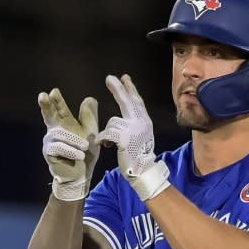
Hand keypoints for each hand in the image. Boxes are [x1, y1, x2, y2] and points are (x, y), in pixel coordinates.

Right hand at [39, 88, 99, 200]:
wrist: (82, 174)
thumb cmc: (85, 153)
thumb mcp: (91, 134)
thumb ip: (89, 117)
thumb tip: (90, 98)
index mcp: (64, 123)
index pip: (59, 108)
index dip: (56, 100)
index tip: (54, 92)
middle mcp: (54, 129)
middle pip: (48, 115)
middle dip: (45, 105)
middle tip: (42, 96)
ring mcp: (49, 141)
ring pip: (59, 134)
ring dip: (74, 140)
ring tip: (85, 147)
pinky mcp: (48, 153)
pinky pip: (58, 148)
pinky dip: (71, 151)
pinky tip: (79, 155)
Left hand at [96, 74, 169, 200]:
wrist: (143, 170)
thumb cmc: (138, 155)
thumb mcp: (139, 135)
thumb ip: (134, 123)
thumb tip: (124, 114)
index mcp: (145, 121)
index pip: (137, 101)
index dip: (130, 89)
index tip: (124, 78)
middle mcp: (141, 122)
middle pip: (127, 101)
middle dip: (118, 89)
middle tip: (109, 78)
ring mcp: (134, 129)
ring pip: (113, 121)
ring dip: (108, 132)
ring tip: (110, 143)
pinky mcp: (125, 138)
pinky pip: (108, 133)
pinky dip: (104, 139)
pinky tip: (106, 145)